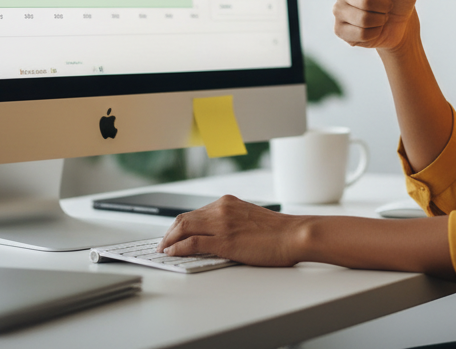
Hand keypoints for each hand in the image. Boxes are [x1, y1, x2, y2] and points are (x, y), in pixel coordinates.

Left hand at [158, 195, 303, 266]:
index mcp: (228, 202)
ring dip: (169, 240)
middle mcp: (222, 208)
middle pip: (184, 218)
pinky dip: (178, 247)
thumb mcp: (248, 219)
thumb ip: (230, 222)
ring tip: (163, 250)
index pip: (194, 212)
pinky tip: (172, 253)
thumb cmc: (276, 231)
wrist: (293, 234)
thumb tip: (214, 236)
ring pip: (185, 227)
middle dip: (169, 232)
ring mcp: (223, 224)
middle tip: (162, 244)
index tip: (171, 235)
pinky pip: (194, 242)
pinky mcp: (225, 241)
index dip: (179, 225)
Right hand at [333, 0, 417, 51]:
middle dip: (384, 6)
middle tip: (385, 5)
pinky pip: (356, 34)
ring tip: (379, 17)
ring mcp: (338, 10)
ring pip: (362, 19)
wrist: (402, 24)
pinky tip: (372, 29)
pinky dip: (371, 34)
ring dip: (379, 20)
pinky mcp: (339, 30)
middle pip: (364, 0)